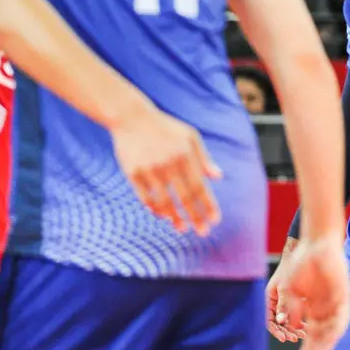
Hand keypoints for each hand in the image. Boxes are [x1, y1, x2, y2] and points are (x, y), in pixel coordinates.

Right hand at [110, 103, 221, 235]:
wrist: (131, 117)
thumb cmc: (165, 128)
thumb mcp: (190, 137)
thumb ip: (204, 158)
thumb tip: (218, 177)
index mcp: (185, 156)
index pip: (200, 187)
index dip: (208, 206)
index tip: (215, 220)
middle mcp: (168, 164)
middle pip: (184, 198)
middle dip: (195, 218)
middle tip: (203, 232)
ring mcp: (149, 169)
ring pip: (164, 202)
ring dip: (175, 218)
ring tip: (183, 229)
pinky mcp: (132, 173)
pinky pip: (145, 197)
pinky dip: (155, 209)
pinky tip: (163, 216)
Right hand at [266, 238, 306, 342]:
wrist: (302, 253)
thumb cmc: (290, 267)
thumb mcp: (285, 286)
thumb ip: (283, 304)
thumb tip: (280, 321)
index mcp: (269, 299)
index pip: (269, 321)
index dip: (276, 331)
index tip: (285, 338)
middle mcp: (276, 302)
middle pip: (279, 324)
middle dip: (287, 331)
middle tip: (297, 337)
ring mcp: (286, 301)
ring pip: (289, 320)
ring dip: (295, 328)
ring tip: (304, 334)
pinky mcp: (296, 300)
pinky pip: (297, 314)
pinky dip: (301, 321)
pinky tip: (309, 326)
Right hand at [279, 235, 349, 349]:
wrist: (315, 245)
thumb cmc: (300, 265)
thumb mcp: (289, 289)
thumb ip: (289, 306)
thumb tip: (287, 323)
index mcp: (312, 309)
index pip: (312, 334)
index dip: (308, 347)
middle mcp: (325, 309)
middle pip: (322, 335)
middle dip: (315, 349)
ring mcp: (335, 303)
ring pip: (332, 329)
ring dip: (325, 342)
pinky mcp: (344, 295)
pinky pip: (342, 315)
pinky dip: (336, 327)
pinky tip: (331, 337)